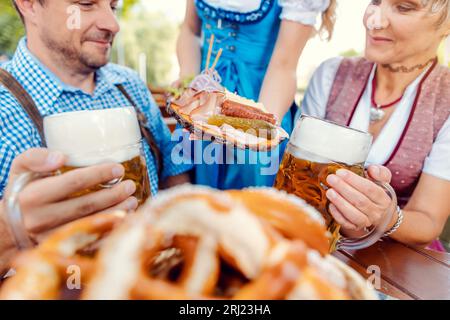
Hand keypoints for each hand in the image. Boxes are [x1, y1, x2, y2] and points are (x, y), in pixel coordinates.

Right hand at [2, 148, 138, 243]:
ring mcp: (52, 236)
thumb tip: (61, 157)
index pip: (74, 182)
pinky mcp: (60, 249)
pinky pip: (91, 241)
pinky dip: (110, 231)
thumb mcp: (20, 170)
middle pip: (87, 204)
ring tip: (133, 200)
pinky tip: (123, 220)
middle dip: (114, 194)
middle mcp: (43, 218)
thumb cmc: (21, 193)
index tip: (118, 169)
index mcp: (35, 195)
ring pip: (92, 223)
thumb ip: (36, 157)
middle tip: (130, 186)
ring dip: (117, 212)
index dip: (99, 174)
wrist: (8, 228)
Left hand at [325, 165, 392, 232]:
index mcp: (384, 199)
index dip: (354, 180)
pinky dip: (338, 215)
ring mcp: (367, 221)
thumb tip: (372, 170)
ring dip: (340, 202)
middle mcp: (377, 212)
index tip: (340, 172)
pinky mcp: (356, 227)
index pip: (370, 189)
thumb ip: (380, 172)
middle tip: (331, 179)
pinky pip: (346, 223)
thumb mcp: (381, 179)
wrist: (377, 210)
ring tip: (329, 192)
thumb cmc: (375, 190)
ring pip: (353, 214)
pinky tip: (331, 205)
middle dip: (343, 189)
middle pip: (360, 201)